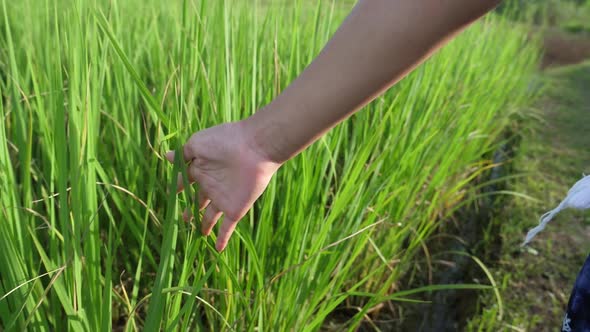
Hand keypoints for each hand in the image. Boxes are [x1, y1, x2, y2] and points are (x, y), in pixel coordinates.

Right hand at [165, 121, 280, 250]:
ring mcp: (223, 198)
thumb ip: (183, 154)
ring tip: (198, 234)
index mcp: (201, 168)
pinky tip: (217, 249)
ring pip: (210, 215)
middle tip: (183, 220)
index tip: (171, 193)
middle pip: (198, 200)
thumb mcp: (198, 144)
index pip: (186, 181)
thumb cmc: (224, 141)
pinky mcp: (235, 209)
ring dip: (205, 224)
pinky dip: (222, 238)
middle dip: (191, 210)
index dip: (178, 187)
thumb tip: (166, 157)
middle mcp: (211, 184)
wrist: (254, 147)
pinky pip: (227, 227)